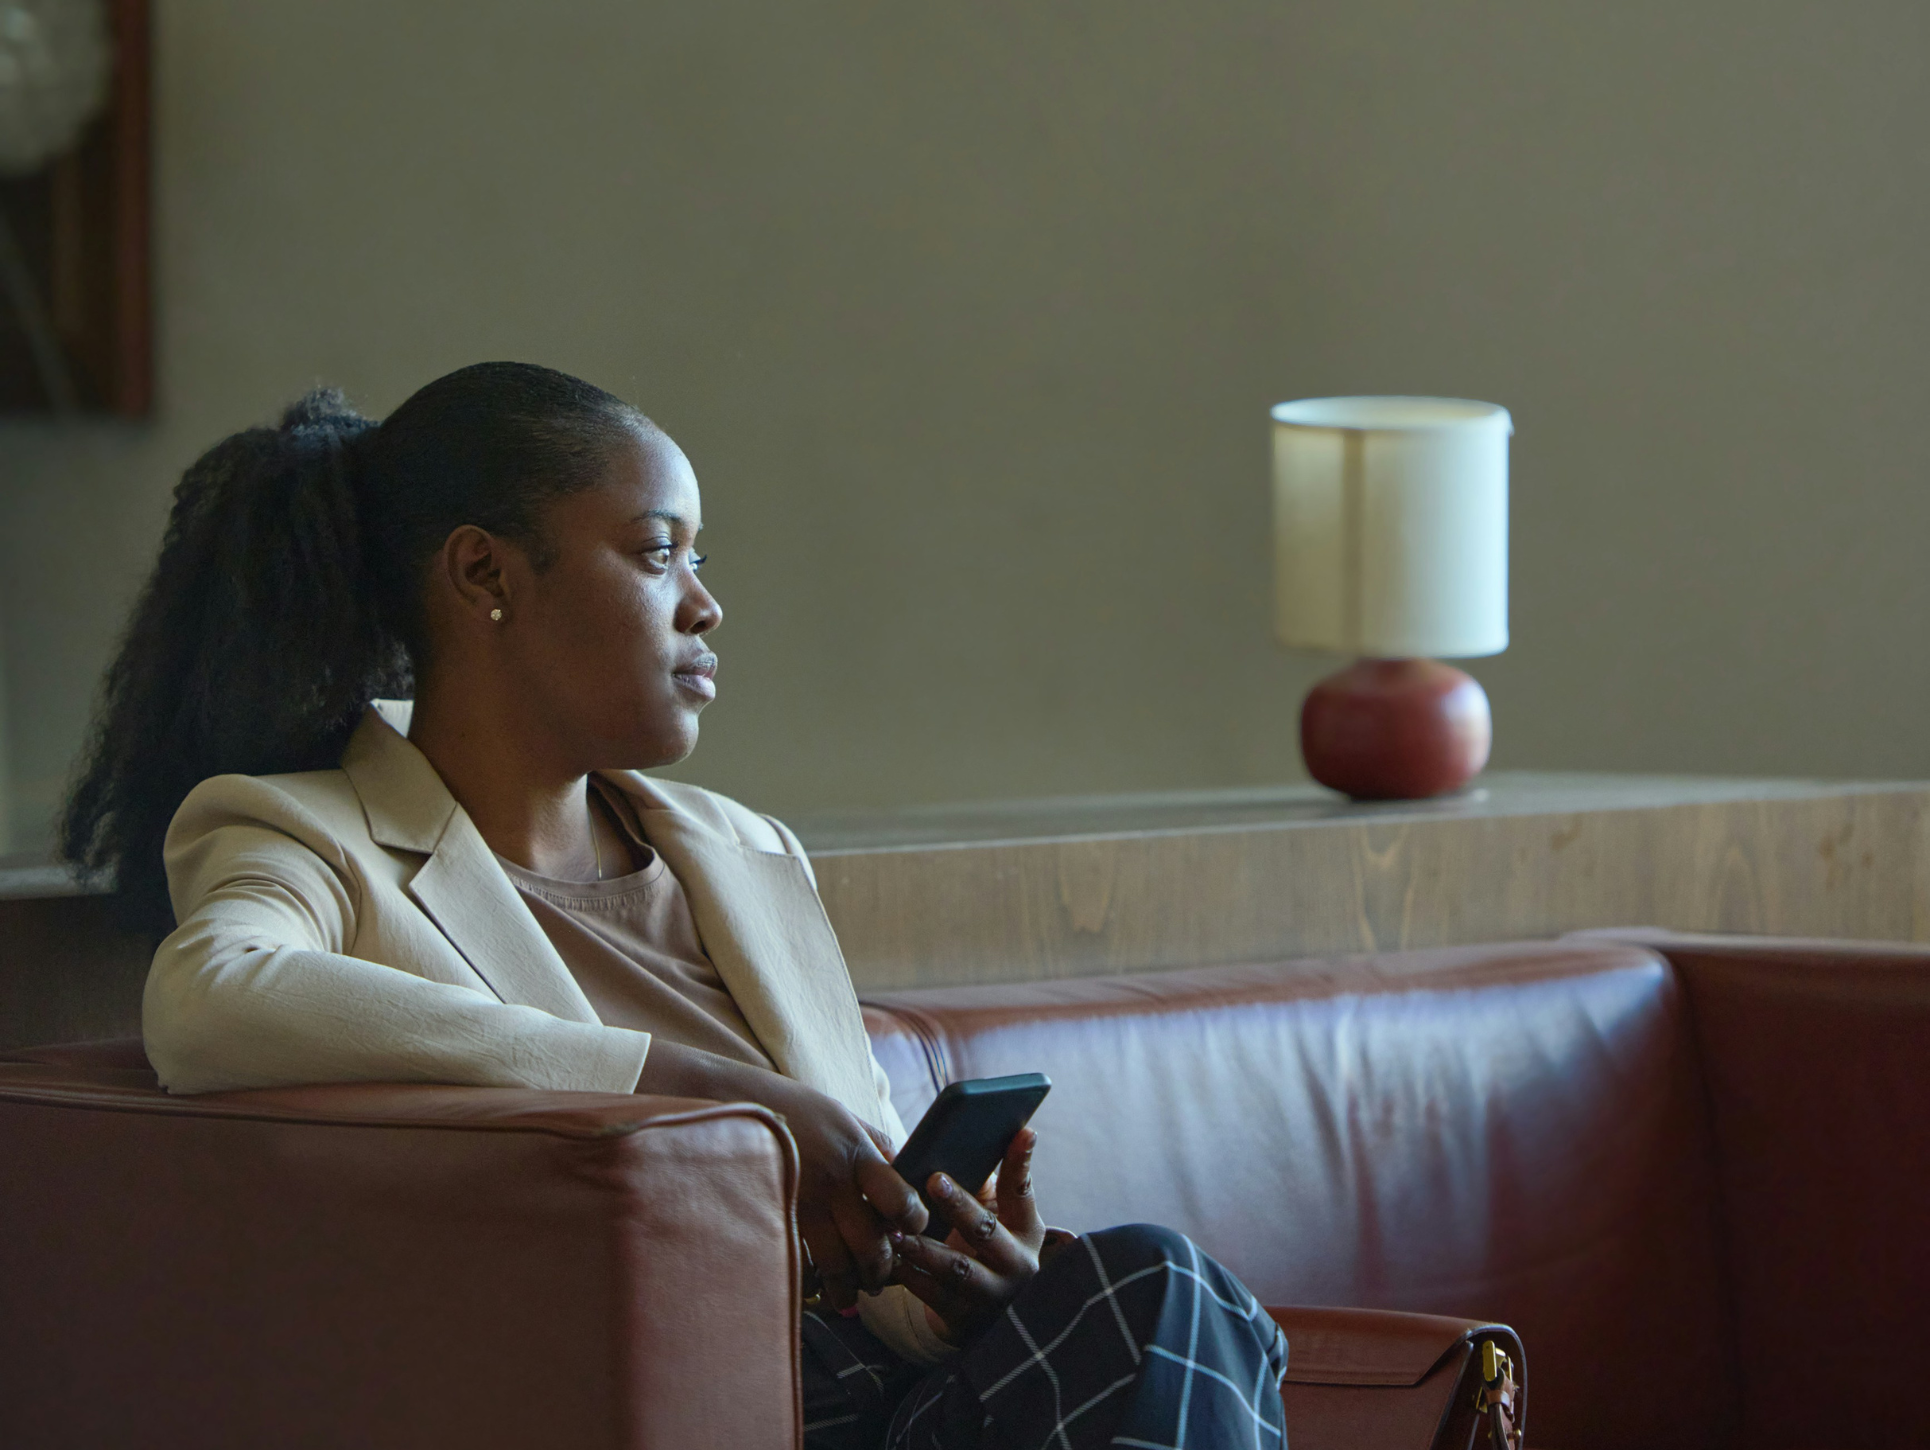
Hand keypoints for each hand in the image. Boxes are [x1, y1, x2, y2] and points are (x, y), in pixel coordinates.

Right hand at [632, 1042, 926, 1312]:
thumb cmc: (790, 1106)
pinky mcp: (773, 1218)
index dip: (913, 1221)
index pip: (899, 1199)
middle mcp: (833, 1183)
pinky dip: (811, 1285)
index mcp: (856, 1153)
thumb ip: (874, 1143)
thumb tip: (905, 1169)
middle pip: (870, 1245)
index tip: (911, 1228)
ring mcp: (801, 1204)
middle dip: (881, 1270)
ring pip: (836, 1265)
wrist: (728, 1102)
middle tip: (879, 1278)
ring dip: (849, 1288)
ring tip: (851, 1296)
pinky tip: (815, 1288)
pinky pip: (799, 1266)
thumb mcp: (840, 1114)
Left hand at [890, 1127, 1045, 1342]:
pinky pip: (930, 1294)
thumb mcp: (997, 1222)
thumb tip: (964, 1143)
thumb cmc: (984, 1250)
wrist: (983, 1318)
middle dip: (960, 1206)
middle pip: (987, 1230)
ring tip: (897, 1228)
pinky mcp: (963, 1319)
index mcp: (1025, 1230)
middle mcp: (1016, 1264)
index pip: (1024, 1190)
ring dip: (924, 1247)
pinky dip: (908, 1274)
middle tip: (934, 1180)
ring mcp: (992, 1295)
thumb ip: (985, 1187)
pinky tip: (888, 1258)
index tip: (1023, 1131)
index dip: (1022, 1161)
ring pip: (956, 1268)